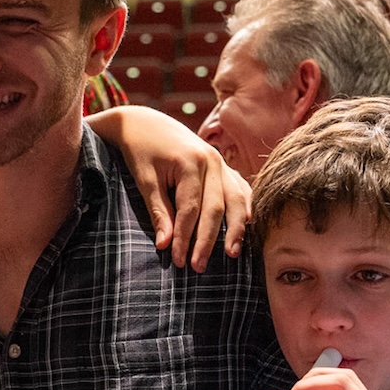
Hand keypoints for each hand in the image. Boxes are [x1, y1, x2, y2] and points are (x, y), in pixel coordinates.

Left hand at [87, 107, 251, 269]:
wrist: (146, 122)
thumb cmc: (141, 151)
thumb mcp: (144, 179)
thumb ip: (158, 211)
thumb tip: (165, 245)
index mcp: (190, 162)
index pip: (190, 210)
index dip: (185, 238)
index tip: (178, 260)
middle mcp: (212, 161)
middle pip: (215, 209)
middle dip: (207, 241)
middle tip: (198, 267)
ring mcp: (221, 162)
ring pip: (235, 200)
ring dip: (236, 229)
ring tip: (233, 254)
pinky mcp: (224, 166)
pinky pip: (240, 189)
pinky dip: (245, 207)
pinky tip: (249, 226)